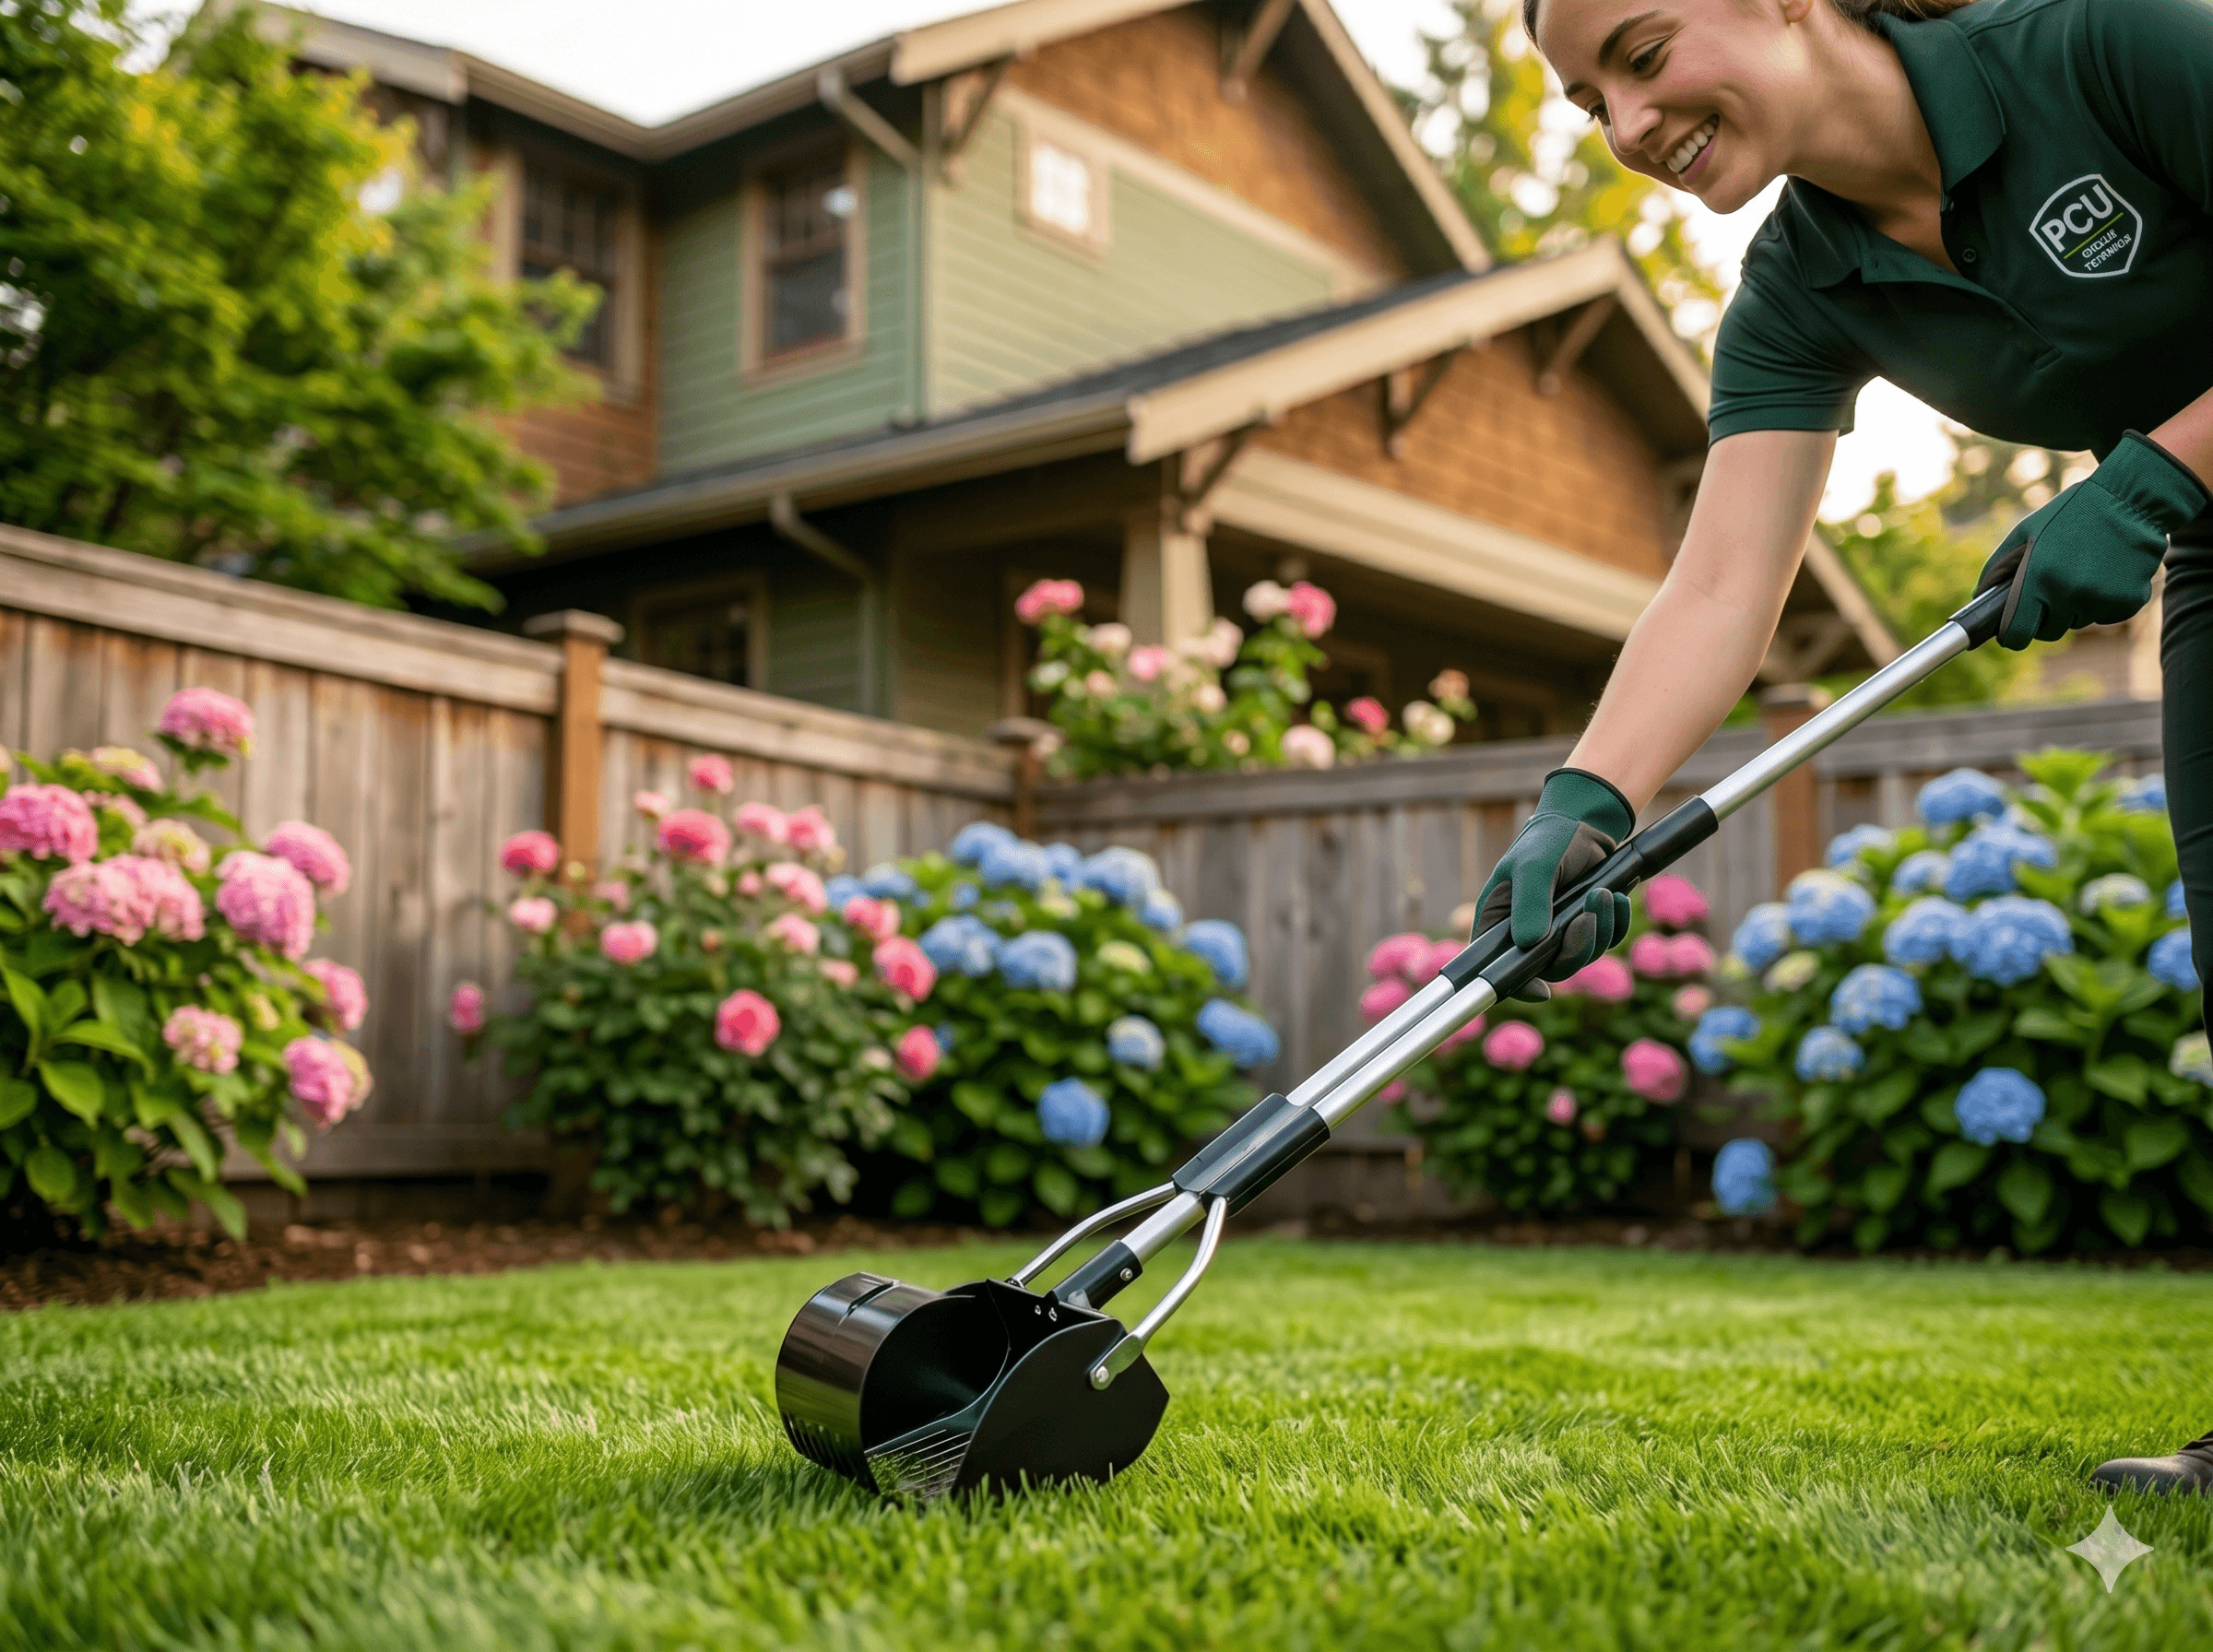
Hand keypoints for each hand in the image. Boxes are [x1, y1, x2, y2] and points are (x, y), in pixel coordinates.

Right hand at [1474, 768, 1634, 987]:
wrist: (1584, 821)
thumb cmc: (1549, 840)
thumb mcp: (1534, 867)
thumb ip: (1530, 903)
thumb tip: (1530, 944)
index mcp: (1499, 922)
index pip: (1498, 967)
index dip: (1517, 985)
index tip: (1541, 990)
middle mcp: (1526, 933)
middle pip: (1550, 968)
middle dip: (1575, 948)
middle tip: (1588, 916)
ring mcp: (1557, 932)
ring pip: (1581, 956)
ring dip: (1600, 931)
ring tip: (1605, 895)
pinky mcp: (1586, 925)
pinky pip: (1605, 942)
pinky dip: (1616, 924)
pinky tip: (1618, 898)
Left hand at [1974, 430, 2208, 649]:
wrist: (2133, 499)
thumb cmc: (2072, 513)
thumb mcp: (2026, 531)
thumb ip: (1998, 568)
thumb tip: (1979, 598)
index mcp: (2039, 577)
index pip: (2017, 634)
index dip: (2012, 635)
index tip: (2013, 630)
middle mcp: (2069, 593)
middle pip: (2048, 632)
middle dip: (2046, 615)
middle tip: (2054, 584)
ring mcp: (2101, 600)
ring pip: (2077, 623)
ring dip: (2075, 606)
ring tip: (2084, 569)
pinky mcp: (2129, 602)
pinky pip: (2106, 616)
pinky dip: (2103, 602)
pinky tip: (2107, 573)